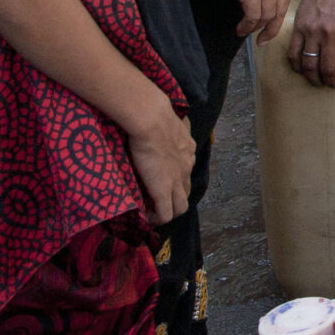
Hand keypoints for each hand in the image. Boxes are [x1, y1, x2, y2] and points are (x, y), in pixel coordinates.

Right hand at [123, 109, 196, 223]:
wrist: (152, 120)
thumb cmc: (156, 115)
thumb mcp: (169, 122)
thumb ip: (170, 127)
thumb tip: (160, 121)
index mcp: (188, 150)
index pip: (186, 170)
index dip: (175, 179)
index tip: (161, 180)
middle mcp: (186, 167)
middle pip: (187, 191)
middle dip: (175, 198)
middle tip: (157, 199)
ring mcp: (177, 180)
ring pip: (181, 207)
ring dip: (168, 211)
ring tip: (152, 211)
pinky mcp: (164, 190)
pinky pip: (166, 214)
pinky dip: (158, 219)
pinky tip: (147, 217)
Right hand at [203, 0, 288, 42]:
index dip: (277, 16)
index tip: (269, 27)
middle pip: (279, 10)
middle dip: (271, 29)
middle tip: (262, 40)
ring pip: (266, 15)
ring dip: (255, 28)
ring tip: (244, 33)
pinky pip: (253, 15)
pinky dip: (247, 25)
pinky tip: (240, 29)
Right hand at [290, 0, 334, 86]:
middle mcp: (330, 35)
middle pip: (328, 69)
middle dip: (332, 82)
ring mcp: (312, 32)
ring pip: (309, 64)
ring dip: (314, 78)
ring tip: (319, 82)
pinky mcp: (299, 28)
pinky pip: (293, 53)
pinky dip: (297, 66)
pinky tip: (303, 70)